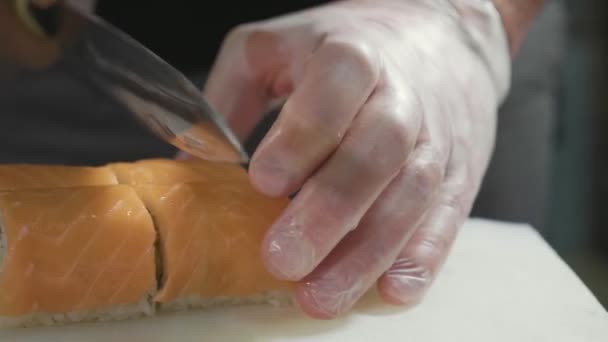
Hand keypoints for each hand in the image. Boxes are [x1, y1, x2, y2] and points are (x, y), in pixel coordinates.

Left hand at [204, 0, 510, 317]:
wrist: (440, 37)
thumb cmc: (346, 47)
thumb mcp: (275, 47)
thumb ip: (231, 98)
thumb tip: (192, 168)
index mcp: (353, 54)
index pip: (335, 89)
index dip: (303, 136)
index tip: (263, 182)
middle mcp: (402, 95)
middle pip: (377, 151)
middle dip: (330, 210)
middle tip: (282, 259)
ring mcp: (437, 136)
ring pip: (412, 194)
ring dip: (369, 252)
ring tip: (322, 296)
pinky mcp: (460, 171)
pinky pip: (447, 215)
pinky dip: (423, 257)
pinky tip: (393, 289)